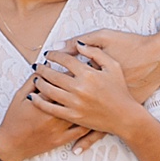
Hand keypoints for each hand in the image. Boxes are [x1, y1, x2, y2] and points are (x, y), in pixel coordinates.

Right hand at [0, 74, 85, 160]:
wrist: (11, 144)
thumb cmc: (14, 120)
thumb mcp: (19, 96)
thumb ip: (32, 81)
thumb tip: (46, 68)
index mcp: (41, 102)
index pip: (58, 82)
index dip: (66, 73)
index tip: (69, 68)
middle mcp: (52, 116)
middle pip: (71, 95)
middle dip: (77, 84)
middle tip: (81, 77)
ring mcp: (58, 129)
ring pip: (78, 111)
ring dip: (85, 99)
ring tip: (88, 91)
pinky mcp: (62, 140)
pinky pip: (81, 130)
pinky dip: (89, 121)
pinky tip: (92, 112)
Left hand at [24, 41, 141, 142]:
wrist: (125, 116)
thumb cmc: (120, 90)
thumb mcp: (113, 66)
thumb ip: (95, 52)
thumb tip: (78, 44)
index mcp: (88, 74)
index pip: (64, 59)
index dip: (53, 55)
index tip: (48, 54)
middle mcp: (80, 88)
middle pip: (52, 74)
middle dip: (42, 68)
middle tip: (37, 66)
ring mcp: (75, 103)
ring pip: (49, 90)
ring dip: (39, 83)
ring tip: (36, 79)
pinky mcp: (73, 116)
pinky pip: (51, 108)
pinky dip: (39, 102)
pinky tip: (33, 96)